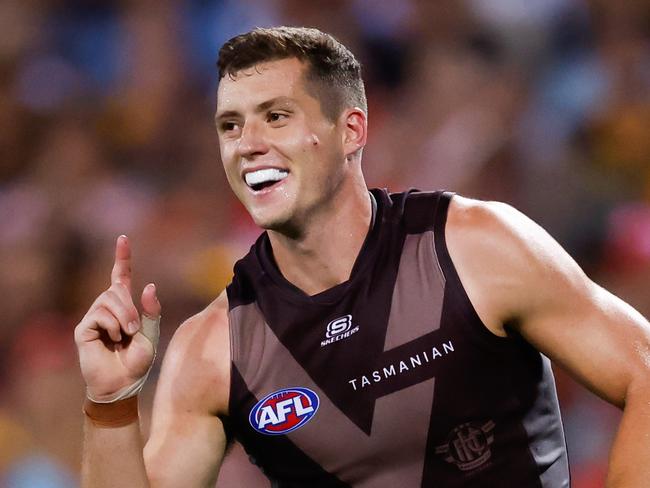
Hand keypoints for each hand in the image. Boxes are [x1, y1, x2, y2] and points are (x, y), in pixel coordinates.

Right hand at [75, 235, 160, 400]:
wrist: (123, 383)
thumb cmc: (137, 361)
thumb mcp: (151, 334)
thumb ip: (152, 311)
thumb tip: (149, 285)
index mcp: (124, 306)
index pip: (120, 276)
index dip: (122, 258)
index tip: (123, 238)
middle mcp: (106, 307)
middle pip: (117, 289)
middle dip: (130, 307)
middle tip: (135, 329)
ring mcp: (93, 317)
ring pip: (108, 299)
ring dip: (124, 316)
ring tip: (125, 335)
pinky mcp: (83, 329)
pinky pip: (99, 315)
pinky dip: (112, 326)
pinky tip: (112, 340)